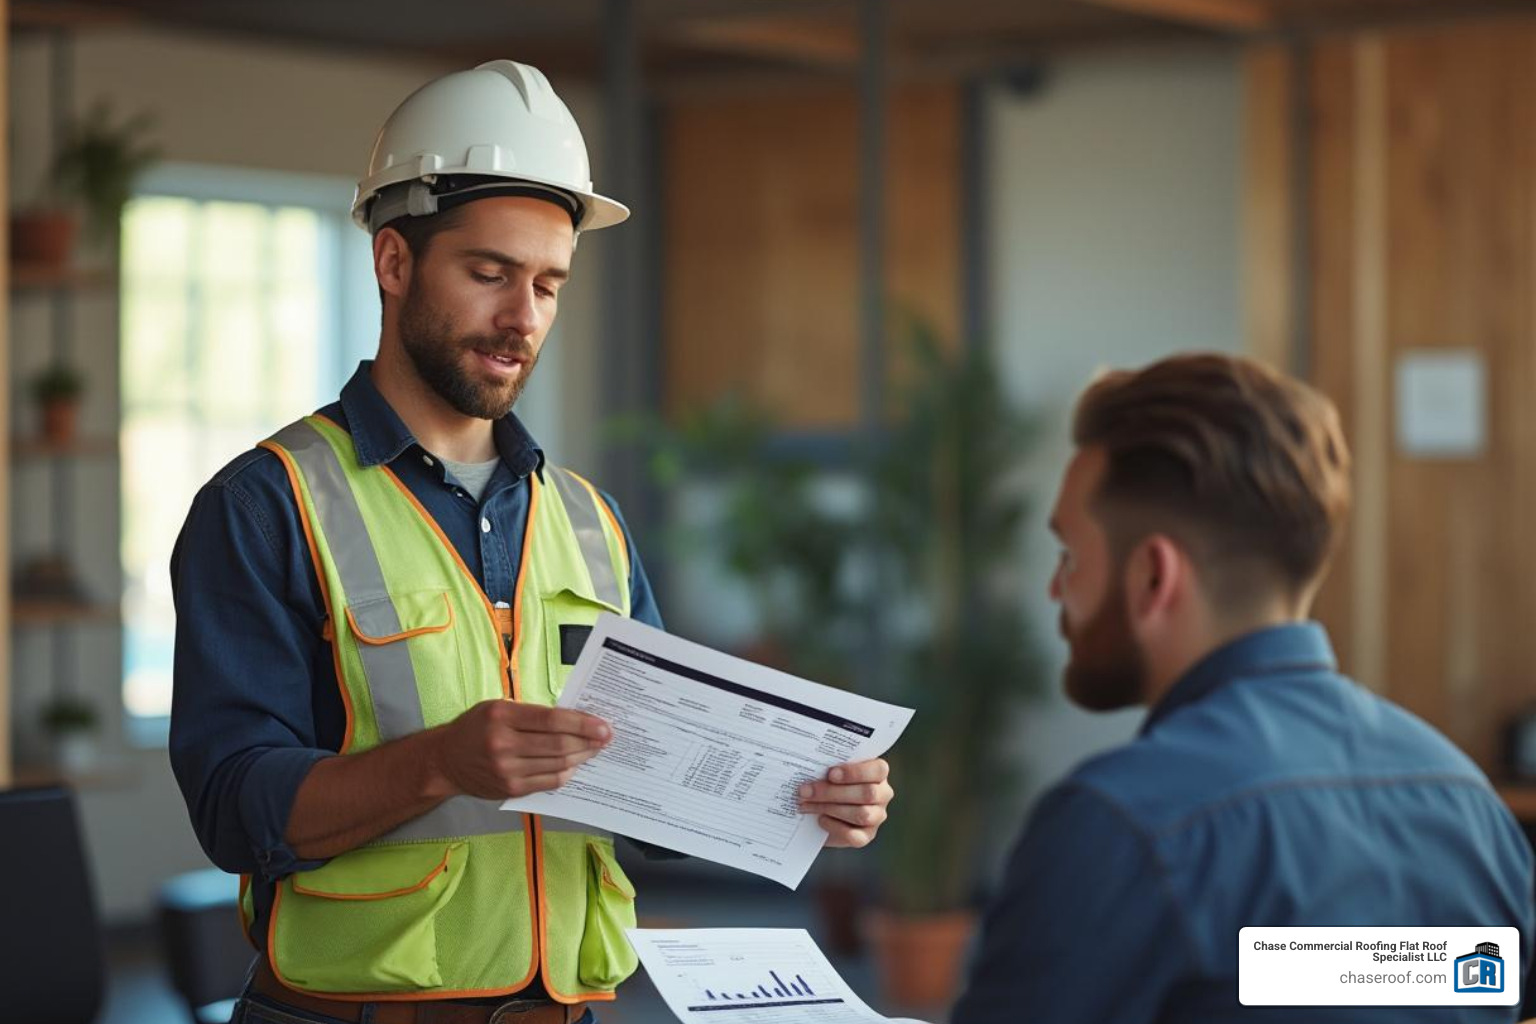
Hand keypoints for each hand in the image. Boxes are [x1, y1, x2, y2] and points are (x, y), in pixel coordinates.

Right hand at [430, 698, 610, 799]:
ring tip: (594, 750)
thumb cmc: (476, 727)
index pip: (552, 720)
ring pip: (557, 764)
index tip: (603, 725)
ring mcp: (506, 770)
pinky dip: (565, 773)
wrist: (446, 760)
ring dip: (582, 757)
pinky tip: (574, 765)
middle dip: (589, 741)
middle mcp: (503, 744)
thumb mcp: (498, 708)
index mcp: (501, 716)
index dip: (582, 724)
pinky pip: (548, 782)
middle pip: (558, 744)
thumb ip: (532, 713)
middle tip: (606, 738)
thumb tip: (574, 719)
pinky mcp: (510, 789)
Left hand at [799, 758, 892, 848]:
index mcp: (878, 773)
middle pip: (867, 794)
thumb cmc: (828, 782)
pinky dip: (834, 827)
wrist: (820, 809)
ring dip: (829, 808)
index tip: (830, 773)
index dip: (855, 772)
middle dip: (833, 792)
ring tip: (807, 804)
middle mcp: (882, 794)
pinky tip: (820, 819)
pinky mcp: (866, 836)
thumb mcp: (829, 771)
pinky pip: (854, 835)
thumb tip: (811, 770)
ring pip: (861, 814)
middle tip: (806, 791)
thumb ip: (828, 767)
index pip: (878, 770)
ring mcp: (876, 816)